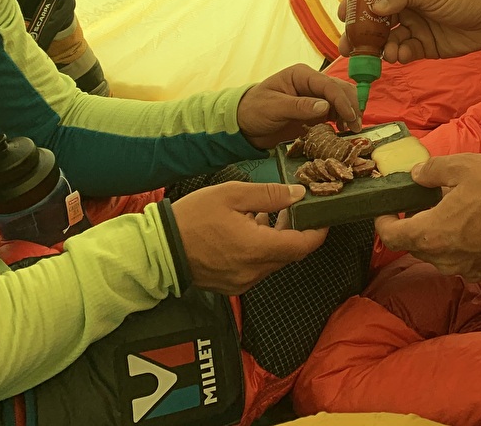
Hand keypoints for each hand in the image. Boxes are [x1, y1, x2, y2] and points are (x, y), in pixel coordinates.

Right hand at [172, 181, 326, 294]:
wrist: (158, 250)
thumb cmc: (192, 218)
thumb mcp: (232, 195)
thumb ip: (269, 194)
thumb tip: (298, 194)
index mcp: (257, 248)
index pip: (304, 245)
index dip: (318, 230)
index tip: (322, 215)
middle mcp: (254, 271)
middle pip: (291, 253)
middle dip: (296, 230)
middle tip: (290, 207)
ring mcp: (243, 281)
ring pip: (274, 260)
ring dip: (276, 239)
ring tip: (264, 214)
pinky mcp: (233, 286)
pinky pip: (258, 268)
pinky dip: (261, 250)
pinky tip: (248, 230)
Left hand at [238, 64, 360, 143]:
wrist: (244, 125)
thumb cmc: (254, 110)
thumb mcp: (273, 107)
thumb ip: (299, 106)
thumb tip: (325, 107)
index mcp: (301, 75)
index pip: (328, 85)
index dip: (342, 100)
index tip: (350, 117)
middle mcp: (312, 83)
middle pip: (341, 90)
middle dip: (351, 106)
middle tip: (356, 126)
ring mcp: (316, 97)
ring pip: (342, 100)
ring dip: (350, 113)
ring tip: (352, 130)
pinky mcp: (317, 112)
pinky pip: (336, 113)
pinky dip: (344, 120)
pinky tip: (344, 130)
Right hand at [335, 0, 480, 62]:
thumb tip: (375, 5)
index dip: (357, 5)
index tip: (344, 16)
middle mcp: (406, 9)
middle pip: (376, 23)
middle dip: (362, 35)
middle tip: (349, 47)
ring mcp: (414, 29)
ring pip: (388, 41)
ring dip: (382, 48)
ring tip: (385, 53)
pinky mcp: (423, 48)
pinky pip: (404, 53)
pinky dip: (399, 56)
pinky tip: (401, 57)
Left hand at [374, 153, 480, 281]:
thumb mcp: (463, 165)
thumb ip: (431, 170)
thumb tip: (415, 175)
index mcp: (430, 233)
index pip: (391, 236)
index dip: (383, 222)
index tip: (386, 209)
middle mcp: (441, 258)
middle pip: (415, 244)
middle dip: (414, 223)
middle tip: (426, 201)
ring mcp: (463, 268)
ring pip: (437, 252)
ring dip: (438, 234)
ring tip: (455, 210)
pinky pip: (459, 258)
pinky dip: (459, 243)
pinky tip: (475, 224)